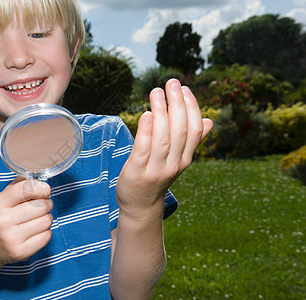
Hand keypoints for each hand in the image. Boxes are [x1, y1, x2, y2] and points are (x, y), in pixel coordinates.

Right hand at [0, 177, 52, 265]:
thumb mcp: (3, 197)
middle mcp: (4, 221)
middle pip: (42, 206)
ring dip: (46, 218)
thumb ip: (20, 184)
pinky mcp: (22, 252)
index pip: (27, 189)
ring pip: (47, 220)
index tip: (44, 189)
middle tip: (40, 205)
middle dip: (46, 203)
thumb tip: (38, 171)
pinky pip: (47, 236)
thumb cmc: (0, 217)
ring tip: (36, 219)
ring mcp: (12, 239)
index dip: (41, 187)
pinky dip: (45, 232)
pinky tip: (35, 231)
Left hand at [116, 79, 212, 214]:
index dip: (191, 108)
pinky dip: (146, 132)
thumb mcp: (176, 159)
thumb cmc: (157, 176)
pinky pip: (143, 150)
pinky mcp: (137, 172)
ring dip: (161, 112)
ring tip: (157, 91)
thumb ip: (190, 141)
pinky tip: (146, 115)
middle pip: (179, 131)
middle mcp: (174, 164)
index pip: (194, 130)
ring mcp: (156, 169)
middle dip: (177, 104)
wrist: (140, 205)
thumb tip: (210, 121)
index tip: (185, 89)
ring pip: (162, 138)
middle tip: (172, 83)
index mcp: (185, 158)